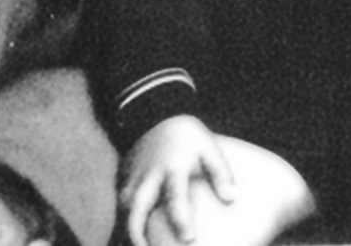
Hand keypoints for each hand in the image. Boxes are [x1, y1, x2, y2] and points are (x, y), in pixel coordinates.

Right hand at [122, 115, 233, 245]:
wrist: (155, 117)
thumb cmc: (188, 138)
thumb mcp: (209, 147)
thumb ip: (221, 172)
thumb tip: (232, 198)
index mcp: (172, 169)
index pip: (175, 198)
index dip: (181, 219)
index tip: (189, 239)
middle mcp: (147, 177)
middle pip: (136, 209)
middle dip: (138, 235)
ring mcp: (131, 180)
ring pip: (123, 211)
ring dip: (127, 232)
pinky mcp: (121, 182)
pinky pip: (119, 208)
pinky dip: (122, 225)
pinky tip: (132, 241)